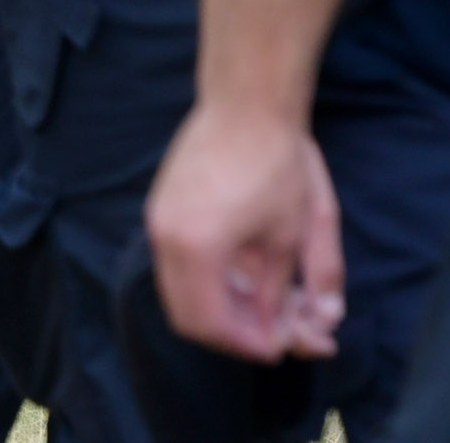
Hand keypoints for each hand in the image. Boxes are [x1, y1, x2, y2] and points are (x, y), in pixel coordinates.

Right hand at [147, 99, 346, 363]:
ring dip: (218, 308)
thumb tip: (277, 329)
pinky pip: (176, 263)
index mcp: (196, 249)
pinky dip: (206, 281)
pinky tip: (241, 274)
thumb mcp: (291, 236)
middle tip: (269, 333)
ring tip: (261, 304)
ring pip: (179, 290)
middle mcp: (165, 238)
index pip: (210, 323)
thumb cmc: (276, 164)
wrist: (247, 103)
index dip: (245, 344)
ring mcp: (158, 219)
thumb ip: (282, 293)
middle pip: (186, 314)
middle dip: (229, 332)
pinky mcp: (161, 206)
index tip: (278, 347)